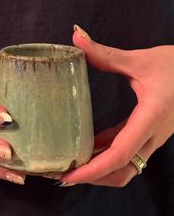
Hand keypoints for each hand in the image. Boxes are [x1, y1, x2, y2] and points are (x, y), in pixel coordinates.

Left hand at [61, 25, 173, 186]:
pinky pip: (125, 153)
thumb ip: (106, 54)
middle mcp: (151, 136)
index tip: (68, 176)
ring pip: (125, 168)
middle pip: (122, 172)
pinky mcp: (146, 135)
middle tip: (63, 174)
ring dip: (99, 172)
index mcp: (150, 118)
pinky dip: (105, 156)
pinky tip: (86, 149)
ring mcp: (151, 138)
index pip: (119, 154)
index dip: (92, 170)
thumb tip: (76, 37)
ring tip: (71, 166)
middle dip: (92, 178)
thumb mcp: (141, 60)